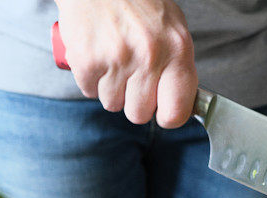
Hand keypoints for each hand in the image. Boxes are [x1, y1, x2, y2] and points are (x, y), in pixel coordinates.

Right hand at [55, 0, 196, 127]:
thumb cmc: (138, 3)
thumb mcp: (171, 28)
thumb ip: (177, 65)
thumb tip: (178, 104)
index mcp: (177, 50)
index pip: (176, 111)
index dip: (167, 116)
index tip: (161, 111)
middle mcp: (149, 57)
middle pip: (139, 114)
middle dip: (132, 101)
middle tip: (130, 78)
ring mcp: (117, 60)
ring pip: (112, 104)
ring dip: (110, 88)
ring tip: (112, 58)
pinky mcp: (88, 61)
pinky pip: (89, 91)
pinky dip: (90, 78)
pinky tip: (96, 54)